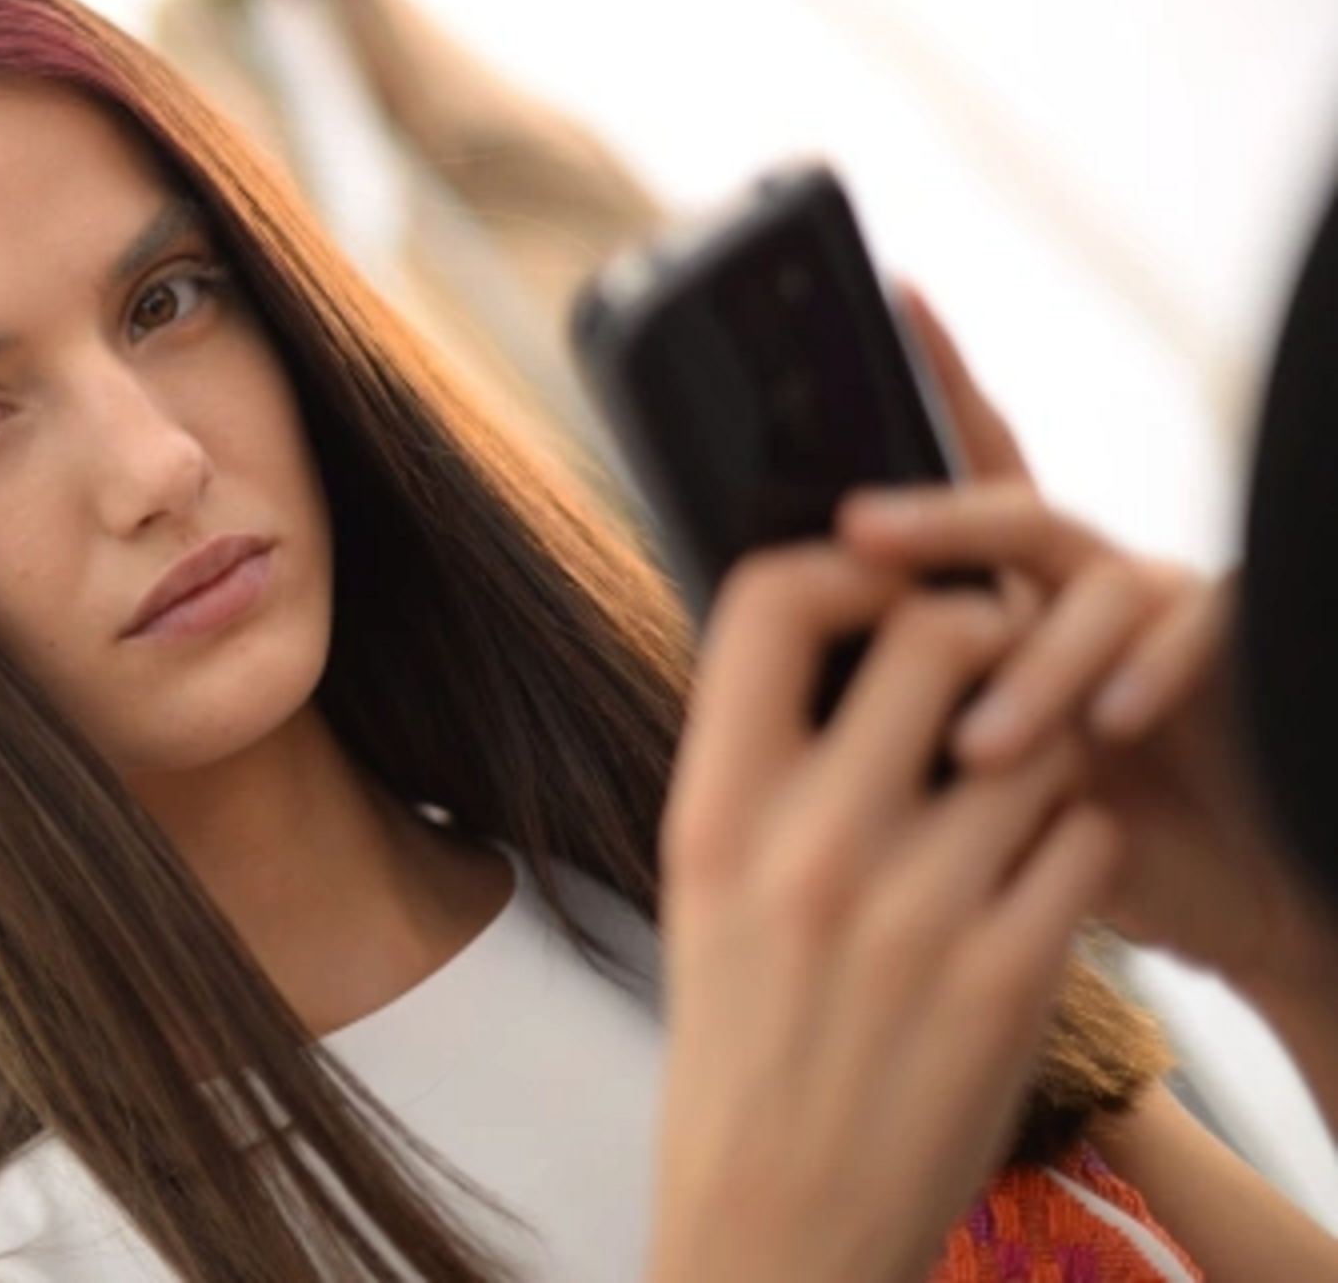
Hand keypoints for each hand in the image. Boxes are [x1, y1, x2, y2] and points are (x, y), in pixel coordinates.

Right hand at [650, 544, 1119, 1282]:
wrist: (773, 1218)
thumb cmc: (738, 1042)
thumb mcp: (699, 886)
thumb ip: (755, 763)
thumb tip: (832, 636)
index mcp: (711, 814)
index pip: (770, 600)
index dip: (839, 566)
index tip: (871, 591)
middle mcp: (807, 849)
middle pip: (936, 634)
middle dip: (977, 629)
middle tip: (983, 662)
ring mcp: (915, 912)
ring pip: (1038, 732)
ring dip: (1042, 736)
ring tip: (1011, 779)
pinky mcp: (1008, 978)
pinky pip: (1085, 834)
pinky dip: (1076, 833)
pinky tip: (1037, 867)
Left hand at [839, 287, 1327, 986]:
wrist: (1213, 887)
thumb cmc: (1060, 819)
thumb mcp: (959, 755)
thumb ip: (897, 689)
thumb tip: (775, 644)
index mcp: (1010, 586)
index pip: (970, 465)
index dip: (940, 376)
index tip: (895, 291)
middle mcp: (1080, 572)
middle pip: (1012, 510)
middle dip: (936, 518)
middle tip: (860, 530)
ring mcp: (1158, 602)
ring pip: (1089, 584)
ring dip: (1031, 662)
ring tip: (978, 742)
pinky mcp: (1233, 646)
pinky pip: (1188, 632)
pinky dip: (1143, 678)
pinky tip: (1108, 729)